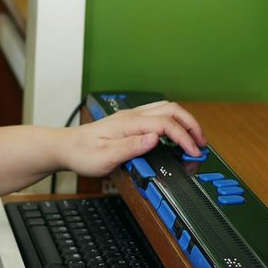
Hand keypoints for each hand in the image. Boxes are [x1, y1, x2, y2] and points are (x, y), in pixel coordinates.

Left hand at [62, 100, 206, 177]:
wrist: (66, 147)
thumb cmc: (82, 153)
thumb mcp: (105, 157)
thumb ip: (131, 148)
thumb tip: (155, 138)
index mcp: (129, 123)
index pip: (166, 124)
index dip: (184, 137)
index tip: (193, 152)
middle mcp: (132, 116)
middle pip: (172, 110)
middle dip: (191, 124)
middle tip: (201, 143)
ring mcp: (132, 117)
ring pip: (166, 109)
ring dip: (184, 121)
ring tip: (193, 139)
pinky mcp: (130, 122)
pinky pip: (158, 115)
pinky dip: (173, 122)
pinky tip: (174, 136)